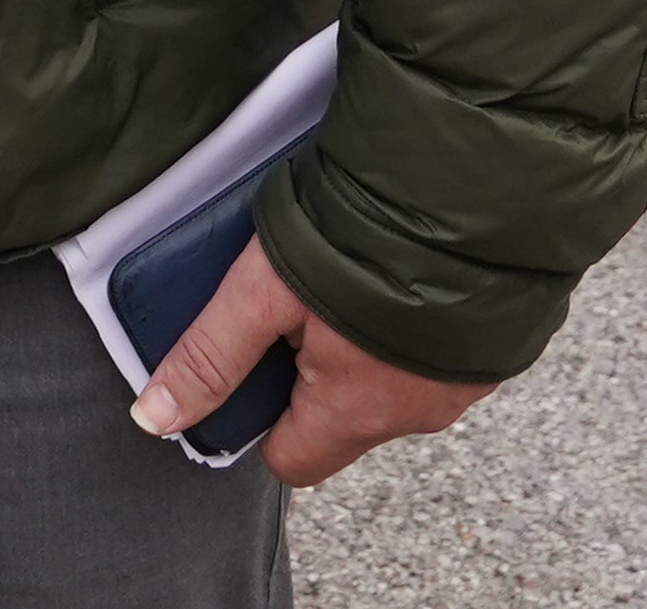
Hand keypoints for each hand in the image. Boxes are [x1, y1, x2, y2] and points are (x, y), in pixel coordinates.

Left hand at [133, 236, 497, 490]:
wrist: (470, 187)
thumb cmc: (364, 236)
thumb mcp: (264, 290)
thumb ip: (210, 356)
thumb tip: (154, 419)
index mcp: (355, 413)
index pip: (291, 460)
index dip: (261, 420)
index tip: (254, 364)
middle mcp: (415, 413)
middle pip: (342, 419)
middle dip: (314, 373)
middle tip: (299, 304)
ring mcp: (462, 383)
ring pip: (391, 384)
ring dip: (366, 345)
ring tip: (348, 273)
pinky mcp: (493, 344)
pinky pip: (435, 353)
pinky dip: (412, 324)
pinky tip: (398, 269)